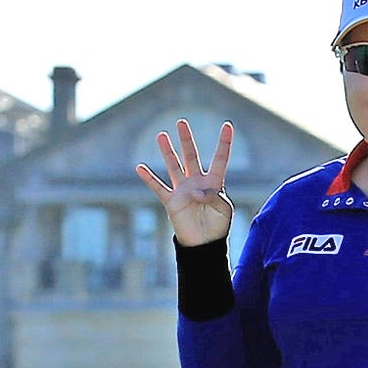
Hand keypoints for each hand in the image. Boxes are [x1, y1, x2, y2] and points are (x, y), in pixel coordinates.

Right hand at [136, 119, 234, 246]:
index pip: (220, 158)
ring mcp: (183, 190)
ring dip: (168, 152)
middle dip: (186, 139)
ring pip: (174, 166)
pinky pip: (158, 188)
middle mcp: (196, 182)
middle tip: (181, 122)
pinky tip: (140, 168)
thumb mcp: (223, 210)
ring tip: (161, 135)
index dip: (224, 143)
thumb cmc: (217, 227)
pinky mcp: (172, 202)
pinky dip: (149, 179)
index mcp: (214, 182)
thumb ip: (212, 196)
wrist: (203, 244)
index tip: (227, 125)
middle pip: (191, 156)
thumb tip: (194, 191)